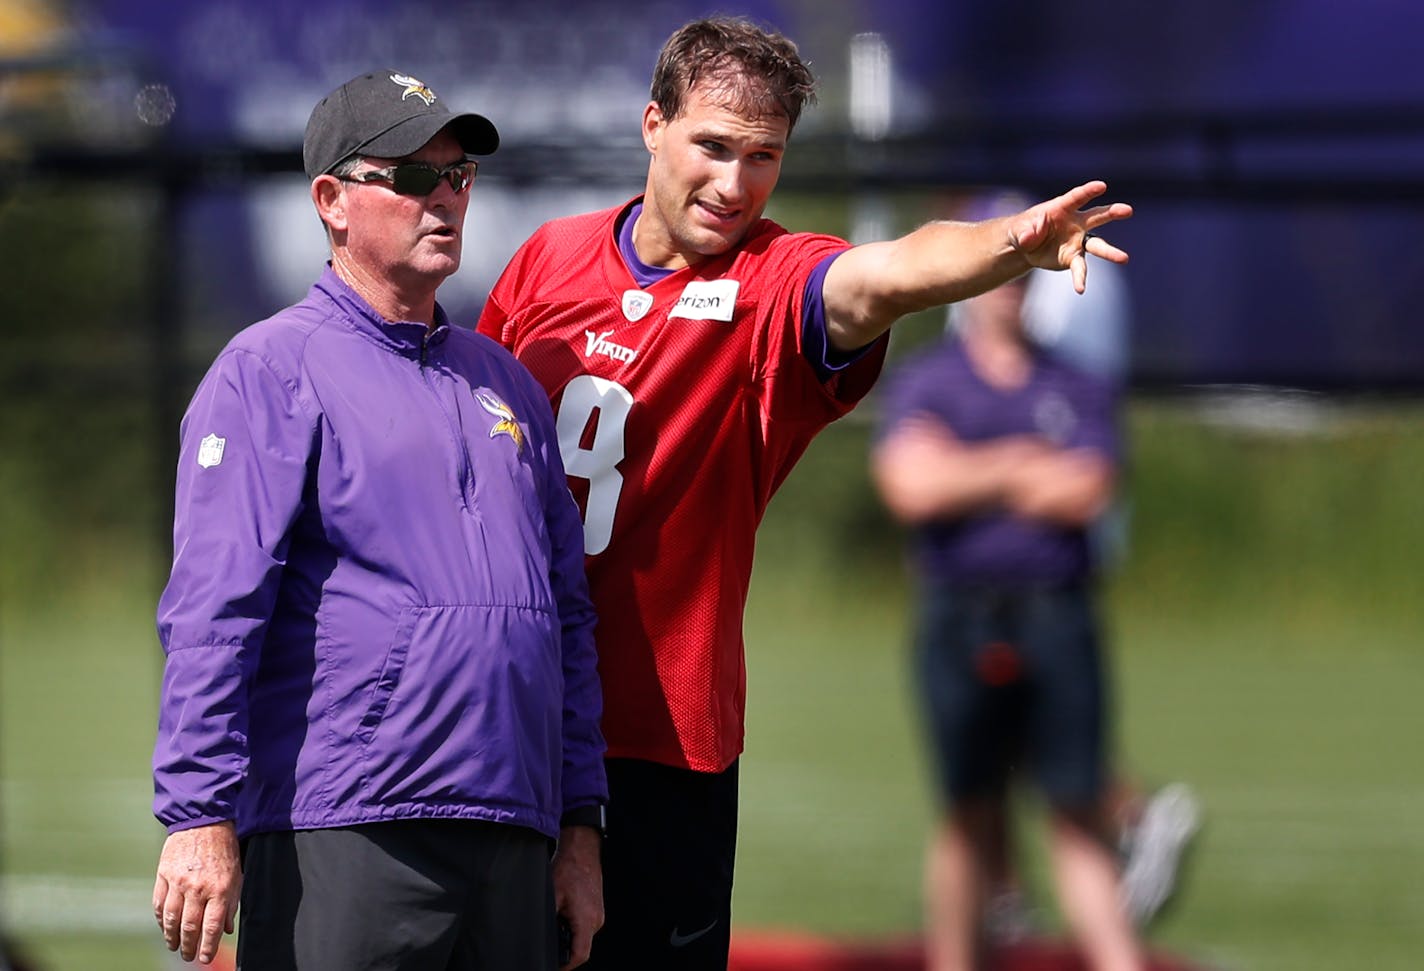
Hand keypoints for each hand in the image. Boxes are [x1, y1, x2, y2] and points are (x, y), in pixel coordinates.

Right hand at [153, 821, 240, 963]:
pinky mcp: (163, 875)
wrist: (204, 820)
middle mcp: (197, 887)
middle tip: (188, 956)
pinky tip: (164, 926)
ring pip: (171, 919)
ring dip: (171, 937)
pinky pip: (159, 904)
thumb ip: (231, 903)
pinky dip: (160, 919)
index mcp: (219, 888)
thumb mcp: (237, 875)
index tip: (204, 957)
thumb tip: (227, 929)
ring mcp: (178, 882)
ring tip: (174, 946)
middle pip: (189, 926)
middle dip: (188, 946)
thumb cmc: (224, 848)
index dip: (208, 946)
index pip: (212, 926)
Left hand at [553, 825, 603, 968]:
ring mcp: (598, 914)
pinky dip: (574, 927)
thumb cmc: (569, 868)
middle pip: (581, 948)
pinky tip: (563, 914)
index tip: (555, 967)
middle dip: (565, 949)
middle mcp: (596, 919)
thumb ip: (547, 919)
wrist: (582, 850)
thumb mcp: (551, 896)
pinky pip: (585, 926)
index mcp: (586, 919)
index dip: (566, 966)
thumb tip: (537, 936)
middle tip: (549, 944)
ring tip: (556, 922)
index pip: (580, 955)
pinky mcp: (596, 909)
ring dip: (569, 937)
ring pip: (583, 937)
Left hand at [1006, 181, 1132, 292]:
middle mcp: (1076, 223)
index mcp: (1062, 208)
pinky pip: (1079, 268)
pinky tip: (1080, 289)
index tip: (1102, 186)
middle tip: (1127, 210)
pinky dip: (1079, 278)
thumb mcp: (1018, 229)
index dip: (1088, 191)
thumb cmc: (1023, 230)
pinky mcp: (1073, 257)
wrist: (1024, 247)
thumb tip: (1029, 238)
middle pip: (1097, 216)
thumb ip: (1024, 232)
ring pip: (1096, 245)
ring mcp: (1078, 241)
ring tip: (1124, 259)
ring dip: (1109, 252)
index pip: (1077, 197)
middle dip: (1111, 212)